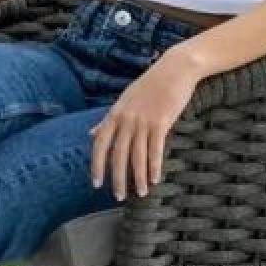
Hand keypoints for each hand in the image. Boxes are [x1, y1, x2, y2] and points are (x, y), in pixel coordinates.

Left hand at [88, 49, 202, 200]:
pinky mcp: (161, 122)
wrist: (174, 69)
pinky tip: (155, 180)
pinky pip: (155, 149)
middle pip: (118, 154)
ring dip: (138, 177)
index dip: (96, 165)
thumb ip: (108, 120)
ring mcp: (143, 121)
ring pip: (137, 155)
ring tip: (139, 193)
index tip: (96, 183)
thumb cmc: (149, 86)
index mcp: (115, 114)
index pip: (100, 143)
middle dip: (117, 178)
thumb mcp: (123, 101)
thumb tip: (91, 134)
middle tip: (118, 196)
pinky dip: (154, 166)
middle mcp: (126, 119)